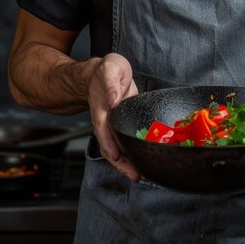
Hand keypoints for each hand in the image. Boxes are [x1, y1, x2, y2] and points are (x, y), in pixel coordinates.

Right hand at [88, 53, 139, 180]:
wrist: (104, 71)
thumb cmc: (106, 69)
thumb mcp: (110, 69)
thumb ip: (111, 84)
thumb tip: (113, 100)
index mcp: (101, 108)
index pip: (103, 130)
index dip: (109, 145)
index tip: (116, 157)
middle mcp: (106, 120)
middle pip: (109, 147)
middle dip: (121, 164)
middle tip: (135, 175)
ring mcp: (113, 124)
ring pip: (117, 148)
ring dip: (127, 164)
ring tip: (141, 175)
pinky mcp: (122, 124)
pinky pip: (125, 142)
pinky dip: (132, 154)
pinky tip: (142, 162)